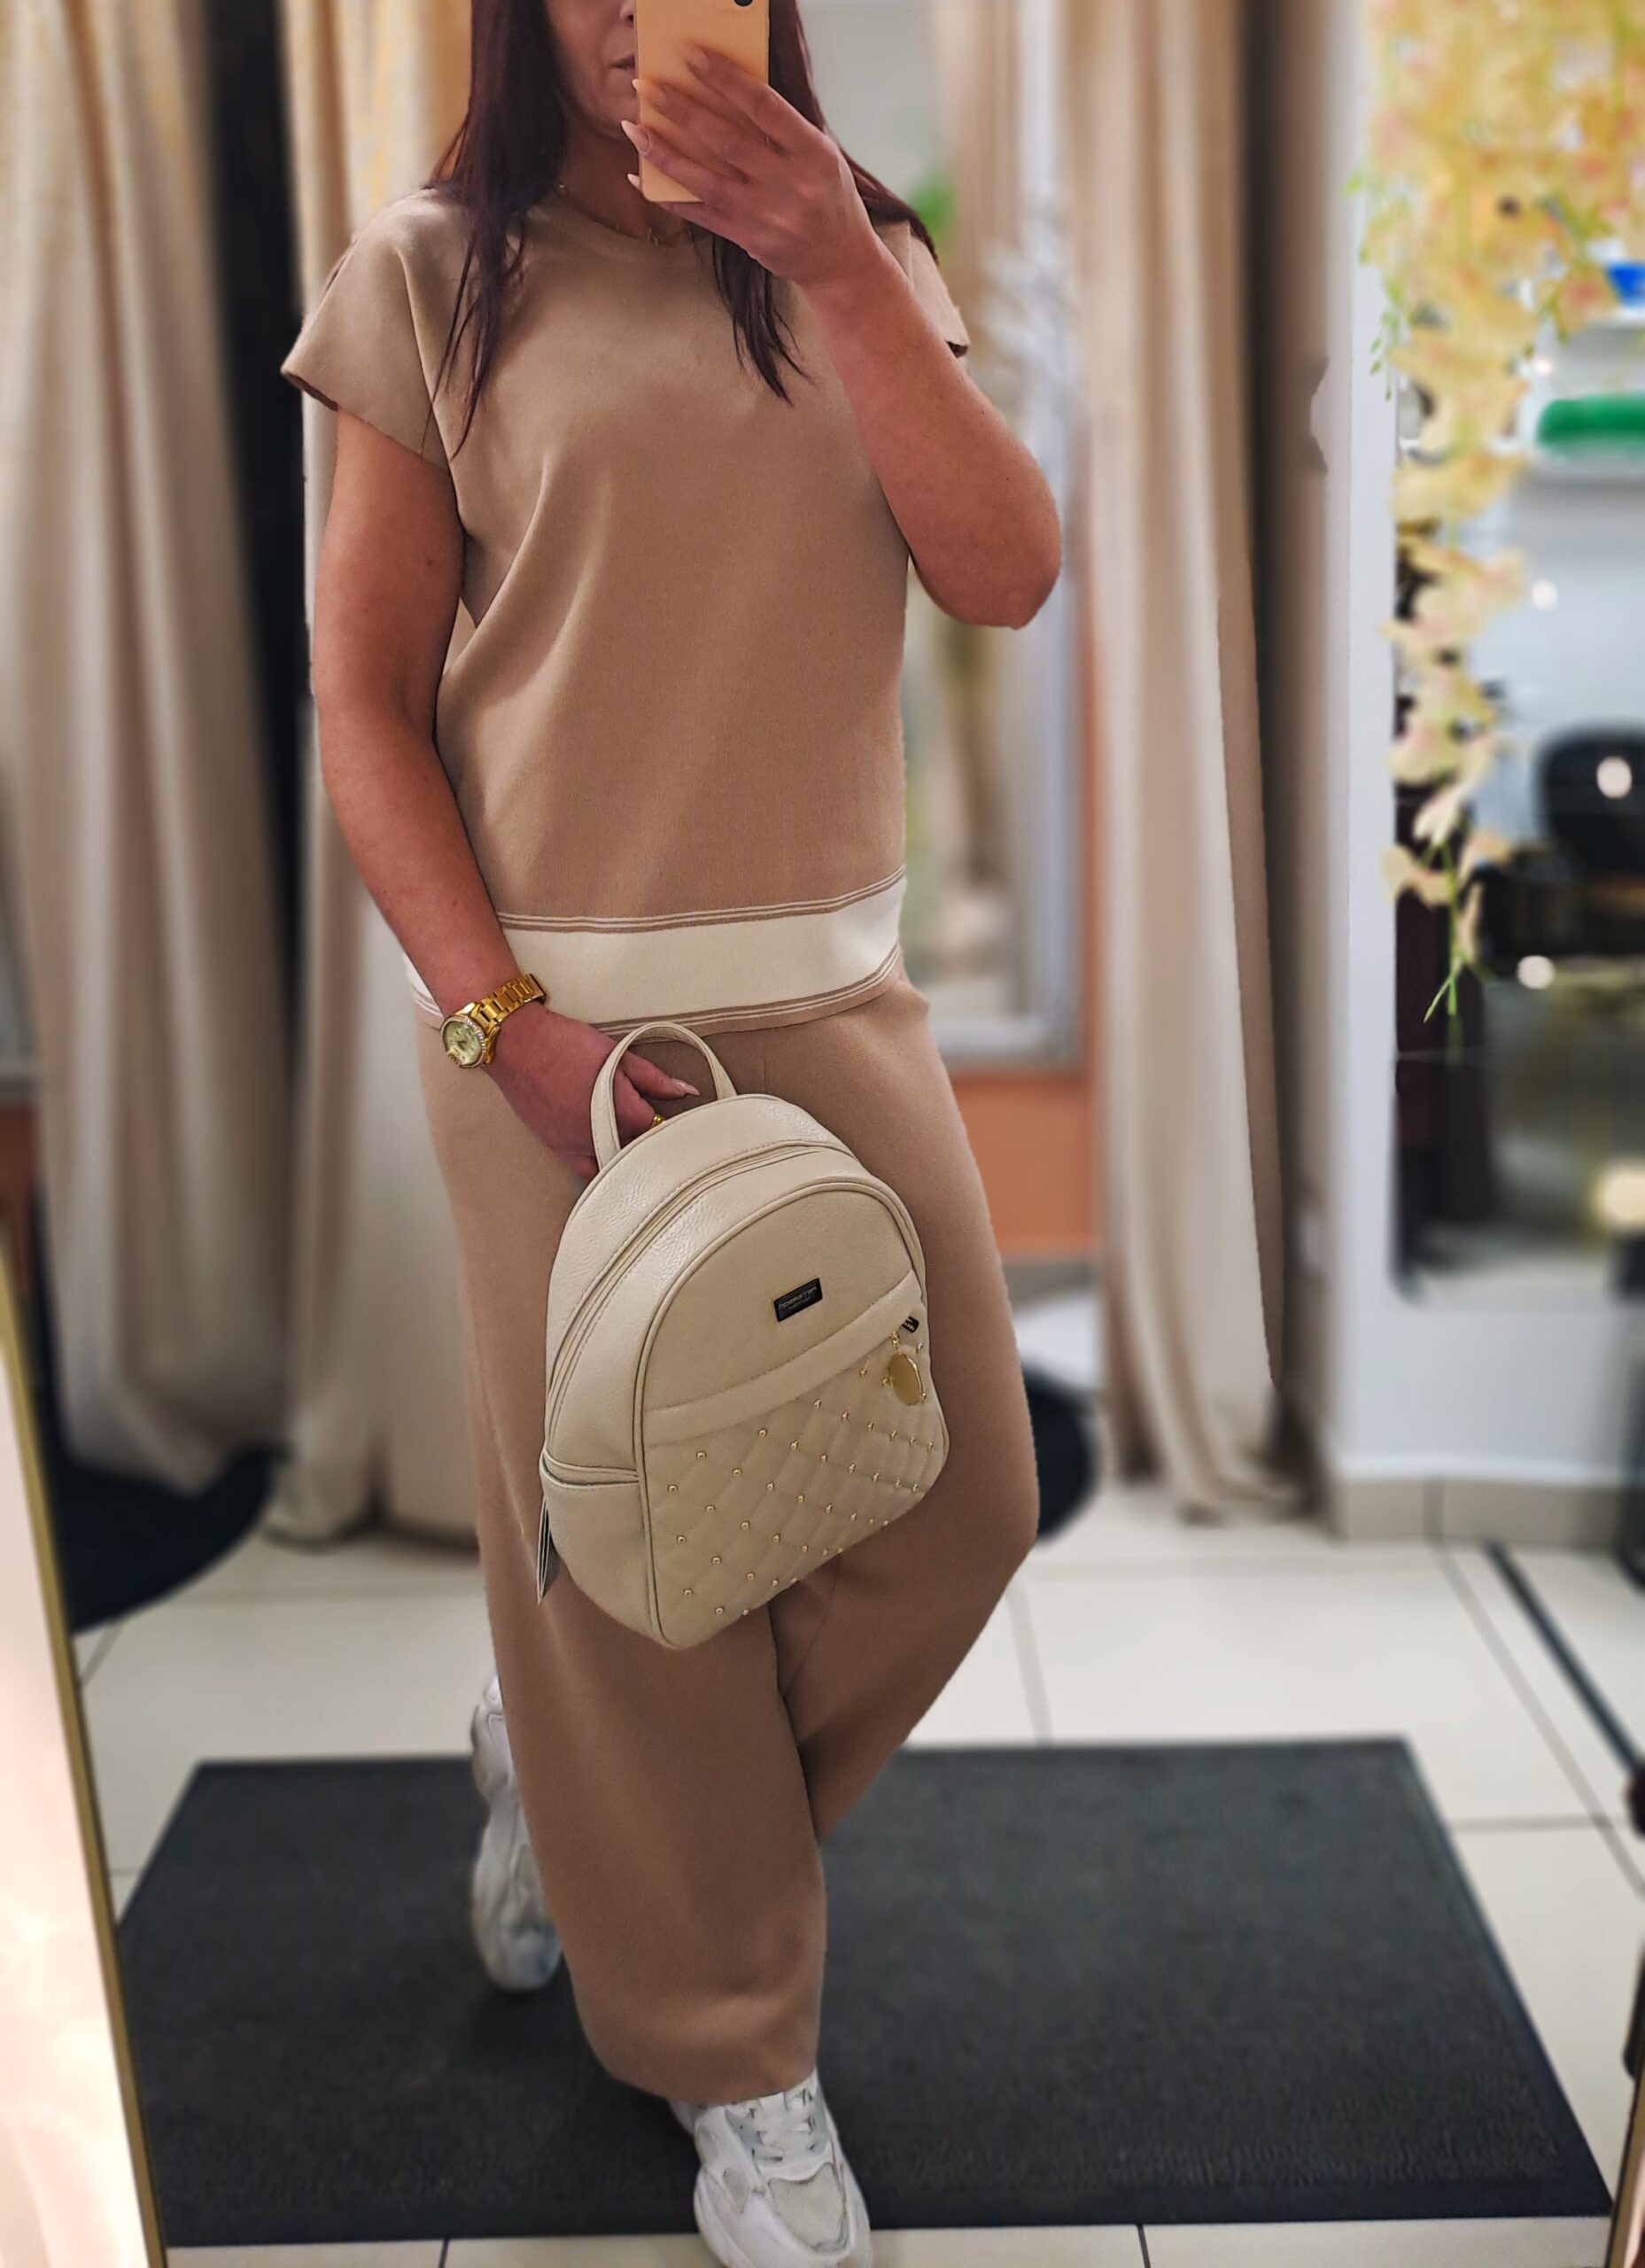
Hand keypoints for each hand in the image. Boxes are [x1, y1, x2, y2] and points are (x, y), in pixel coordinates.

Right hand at [484, 1005, 696, 1180]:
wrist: (518, 1045)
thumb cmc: (566, 1044)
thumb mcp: (617, 1054)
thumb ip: (653, 1078)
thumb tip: (687, 1092)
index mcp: (622, 1111)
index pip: (658, 1129)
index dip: (666, 1121)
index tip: (667, 1113)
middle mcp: (601, 1136)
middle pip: (638, 1149)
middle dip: (647, 1138)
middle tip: (649, 1123)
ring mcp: (578, 1146)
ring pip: (615, 1162)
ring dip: (625, 1153)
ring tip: (628, 1136)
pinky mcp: (558, 1149)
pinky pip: (586, 1170)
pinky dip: (601, 1167)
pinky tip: (607, 1156)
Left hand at [621, 46, 878, 290]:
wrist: (839, 260)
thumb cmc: (828, 198)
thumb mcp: (820, 156)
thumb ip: (782, 130)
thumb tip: (727, 95)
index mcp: (811, 153)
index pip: (762, 106)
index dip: (724, 79)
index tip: (692, 57)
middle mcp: (787, 183)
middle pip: (724, 139)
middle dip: (681, 110)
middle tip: (648, 87)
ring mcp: (764, 214)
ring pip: (704, 179)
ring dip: (664, 152)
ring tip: (635, 128)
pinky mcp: (746, 237)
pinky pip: (699, 213)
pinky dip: (667, 195)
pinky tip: (641, 178)